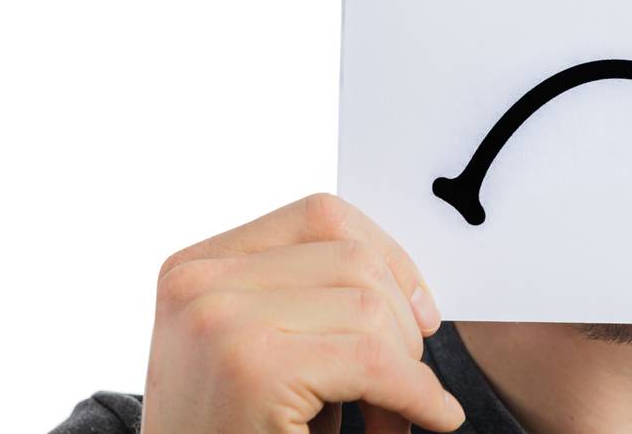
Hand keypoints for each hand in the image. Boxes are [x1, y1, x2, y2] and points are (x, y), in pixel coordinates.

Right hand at [141, 192, 464, 433]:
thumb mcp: (263, 350)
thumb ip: (313, 302)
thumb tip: (419, 301)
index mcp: (196, 266)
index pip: (322, 217)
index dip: (390, 261)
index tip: (421, 314)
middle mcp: (197, 281)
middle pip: (355, 258)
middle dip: (401, 323)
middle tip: (404, 385)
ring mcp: (220, 319)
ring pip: (370, 307)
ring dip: (405, 367)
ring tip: (390, 417)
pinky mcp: (253, 367)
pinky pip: (374, 360)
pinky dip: (418, 393)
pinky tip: (435, 416)